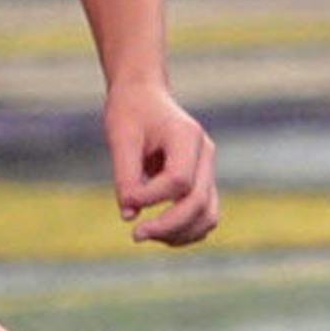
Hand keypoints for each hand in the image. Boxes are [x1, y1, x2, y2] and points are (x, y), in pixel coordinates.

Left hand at [105, 84, 219, 245]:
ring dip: (180, 234)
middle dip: (168, 225)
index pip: (178, 180)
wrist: (144, 95)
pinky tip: (158, 232)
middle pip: (199, 202)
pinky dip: (185, 230)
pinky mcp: (202, 181)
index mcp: (187, 136)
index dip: (151, 197)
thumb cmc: (130, 112)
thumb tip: (129, 214)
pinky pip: (204, 215)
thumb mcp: (120, 137)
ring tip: (147, 234)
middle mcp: (205, 153)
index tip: (126, 199)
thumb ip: (125, 176)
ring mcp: (208, 169)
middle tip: (136, 235)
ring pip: (209, 215)